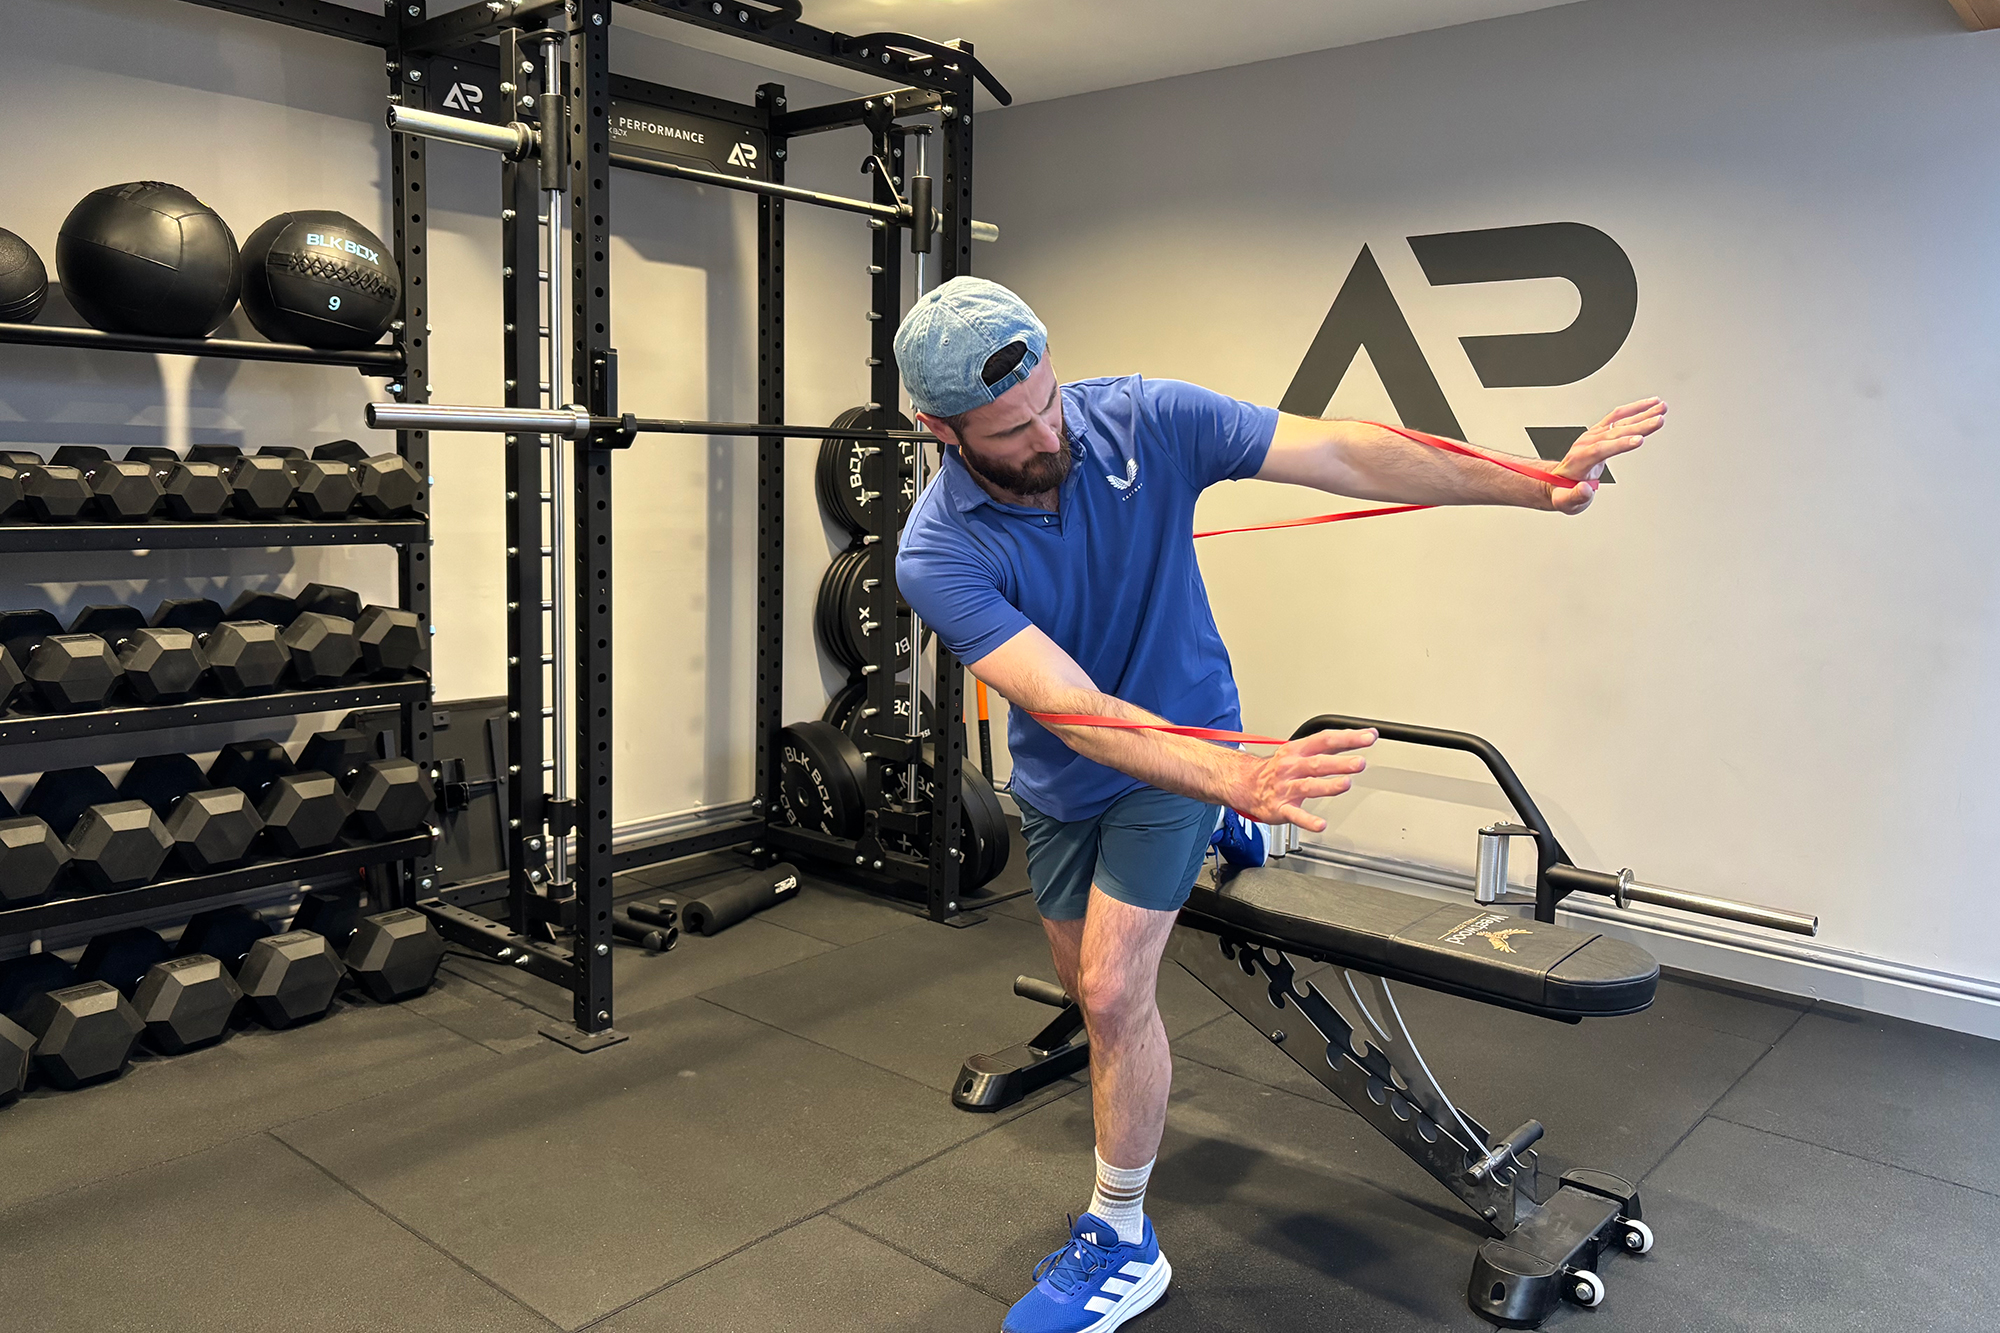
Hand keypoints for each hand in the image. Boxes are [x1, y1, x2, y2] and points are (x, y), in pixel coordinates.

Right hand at [1232, 728, 1374, 831]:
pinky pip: (1296, 816)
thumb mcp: (1297, 751)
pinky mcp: (1281, 808)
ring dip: (1328, 786)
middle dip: (1340, 763)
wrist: (1245, 785)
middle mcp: (1291, 768)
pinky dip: (1308, 821)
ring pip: (1308, 786)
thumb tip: (1357, 738)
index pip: (1325, 740)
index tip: (1368, 737)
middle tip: (1360, 763)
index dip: (1347, 738)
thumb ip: (1327, 747)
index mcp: (1297, 751)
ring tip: (1345, 784)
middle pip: (1317, 763)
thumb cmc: (1277, 770)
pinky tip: (1320, 824)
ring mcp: (1286, 788)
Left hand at [1550, 397, 1666, 513]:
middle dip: (1639, 425)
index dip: (1620, 444)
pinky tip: (1650, 405)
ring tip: (1661, 407)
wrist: (1556, 481)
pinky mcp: (1599, 432)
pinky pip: (1618, 417)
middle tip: (1658, 420)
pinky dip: (1634, 410)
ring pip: (1619, 421)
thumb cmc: (1563, 492)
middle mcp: (1586, 443)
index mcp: (1579, 459)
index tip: (1639, 440)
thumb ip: (1576, 496)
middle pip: (1615, 432)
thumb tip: (1585, 489)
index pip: (1601, 449)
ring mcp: (1592, 435)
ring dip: (1641, 413)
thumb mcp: (1566, 501)